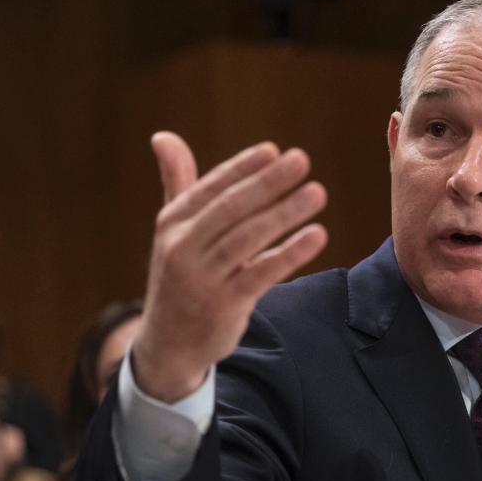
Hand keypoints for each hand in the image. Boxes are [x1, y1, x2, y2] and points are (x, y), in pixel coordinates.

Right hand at [131, 132, 327, 401]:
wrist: (168, 344)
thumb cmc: (180, 277)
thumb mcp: (174, 231)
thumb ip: (178, 183)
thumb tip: (163, 136)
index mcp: (172, 223)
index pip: (212, 188)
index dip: (243, 167)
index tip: (274, 150)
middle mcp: (182, 247)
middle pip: (231, 208)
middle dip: (268, 182)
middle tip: (302, 160)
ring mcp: (202, 278)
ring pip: (247, 238)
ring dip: (285, 213)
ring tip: (317, 193)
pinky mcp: (224, 305)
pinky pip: (261, 274)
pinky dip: (290, 253)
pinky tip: (318, 236)